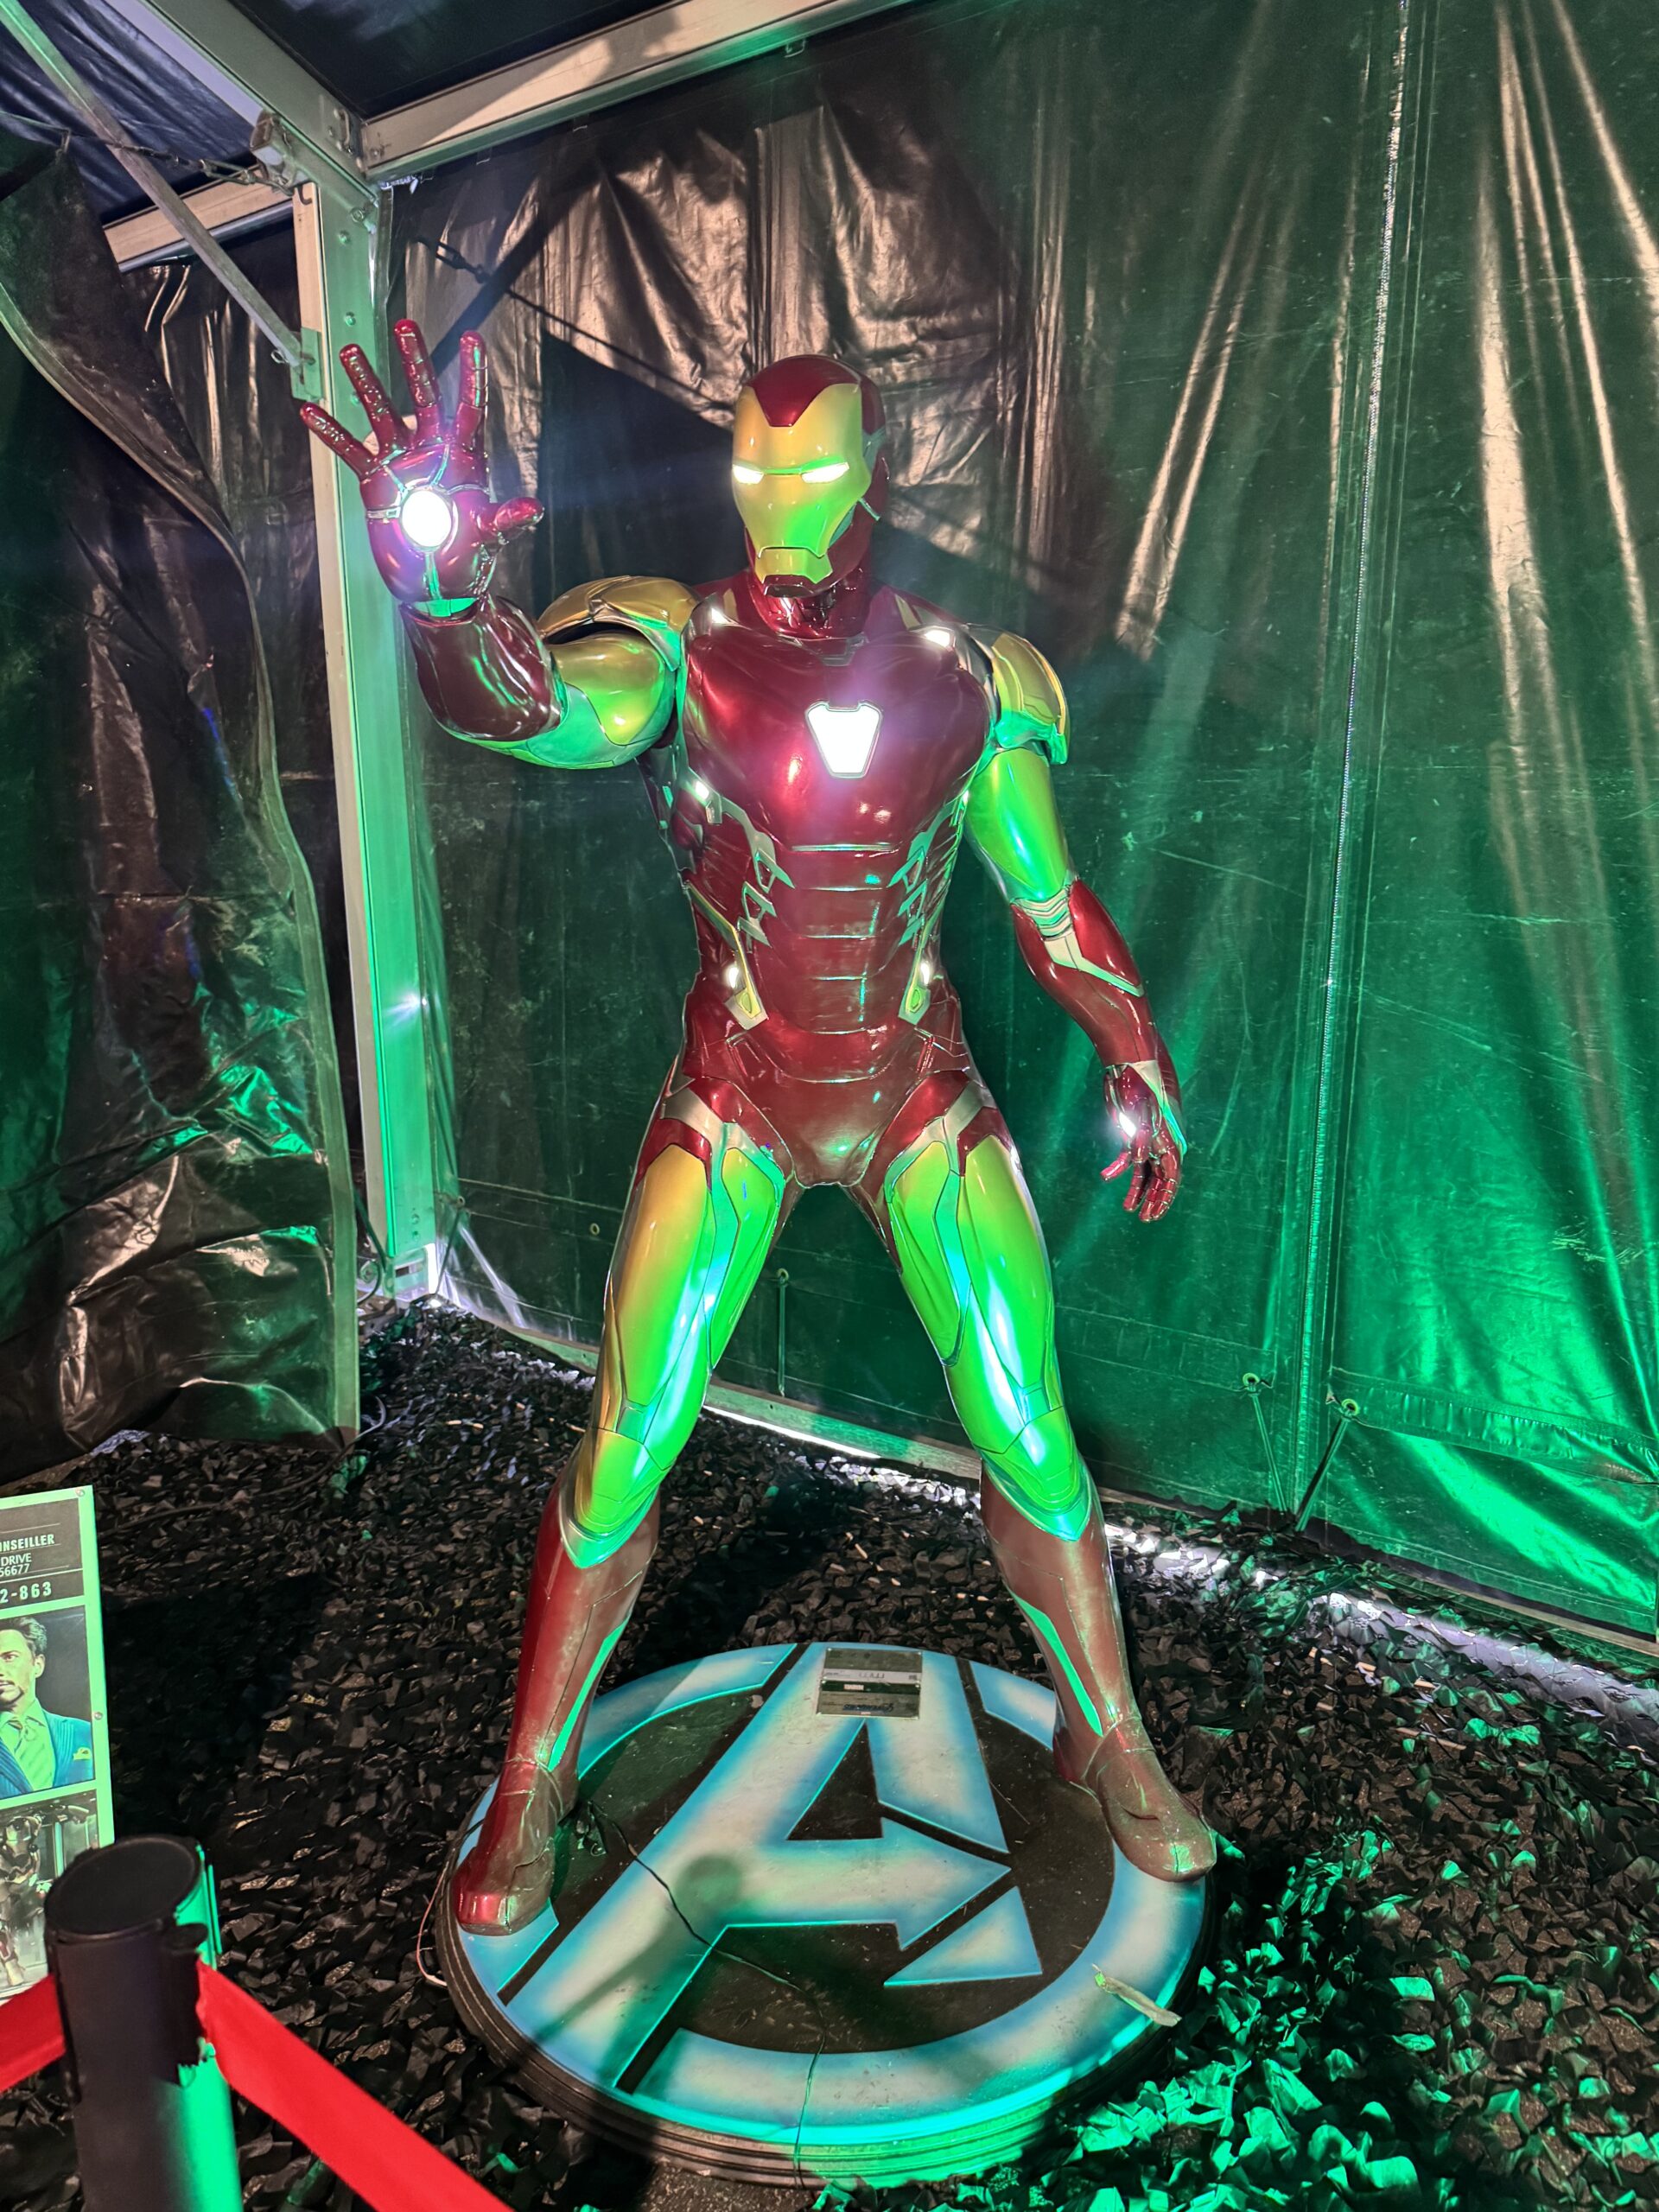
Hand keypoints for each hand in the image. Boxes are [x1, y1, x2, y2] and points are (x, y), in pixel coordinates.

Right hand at [298, 319, 541, 609]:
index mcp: (464, 459)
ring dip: (367, 384)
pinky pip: (350, 452)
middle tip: (405, 326)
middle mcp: (432, 452)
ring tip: (350, 352)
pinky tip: (309, 411)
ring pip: (382, 414)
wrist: (436, 588)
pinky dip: (331, 433)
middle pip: (423, 397)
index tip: (471, 338)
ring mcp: (402, 464)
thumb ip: (506, 520)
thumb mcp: (488, 538)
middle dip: (414, 362)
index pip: (469, 409)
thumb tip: (533, 509)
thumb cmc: (468, 561)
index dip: (471, 375)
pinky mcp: (376, 483)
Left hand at [1101, 1062, 1183, 1221]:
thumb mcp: (1141, 1112)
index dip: (1164, 1198)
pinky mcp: (1131, 1132)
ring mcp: (1147, 1138)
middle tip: (1143, 1218)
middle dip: (1152, 1199)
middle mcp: (1161, 1143)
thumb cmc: (1139, 1087)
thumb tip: (1138, 1160)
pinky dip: (1119, 1168)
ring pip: (1145, 1171)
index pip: (1171, 1177)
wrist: (1129, 1065)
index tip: (1154, 1215)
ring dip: (1138, 1189)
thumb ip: (1141, 1137)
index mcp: (1169, 1141)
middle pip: (1160, 1178)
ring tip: (1129, 1208)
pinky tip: (1107, 1176)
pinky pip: (1128, 1157)